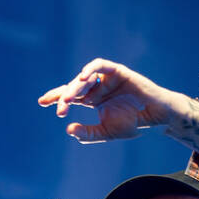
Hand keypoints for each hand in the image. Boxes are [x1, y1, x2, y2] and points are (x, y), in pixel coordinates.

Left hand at [37, 58, 184, 143]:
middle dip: (64, 96)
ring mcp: (107, 79)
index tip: (41, 102)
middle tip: (60, 107)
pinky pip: (101, 65)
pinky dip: (91, 68)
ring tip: (69, 98)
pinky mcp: (118, 72)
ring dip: (76, 86)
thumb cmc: (135, 125)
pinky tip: (83, 77)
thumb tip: (69, 130)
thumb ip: (89, 133)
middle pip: (74, 87)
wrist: (157, 119)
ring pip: (85, 77)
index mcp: (93, 100)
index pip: (70, 96)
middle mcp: (98, 87)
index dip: (56, 97)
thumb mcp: (107, 133)